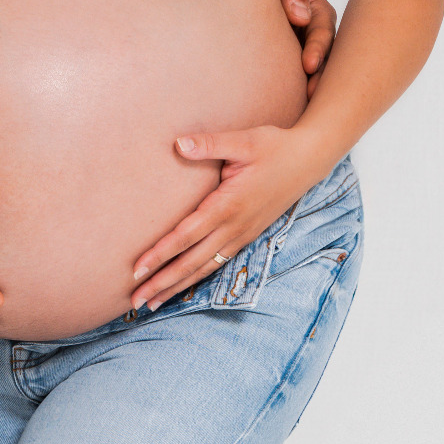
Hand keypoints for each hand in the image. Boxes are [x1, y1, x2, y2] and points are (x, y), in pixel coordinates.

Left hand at [130, 126, 317, 312]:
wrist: (309, 160)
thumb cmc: (274, 147)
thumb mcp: (243, 141)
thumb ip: (210, 144)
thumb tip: (178, 144)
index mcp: (228, 205)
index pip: (185, 236)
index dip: (159, 254)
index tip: (136, 271)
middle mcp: (234, 226)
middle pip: (191, 262)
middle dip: (161, 282)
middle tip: (134, 302)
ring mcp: (242, 234)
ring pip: (204, 268)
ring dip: (177, 286)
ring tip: (152, 303)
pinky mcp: (248, 234)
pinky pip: (218, 262)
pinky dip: (198, 277)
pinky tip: (183, 285)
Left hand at [280, 0, 336, 99]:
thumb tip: (300, 14)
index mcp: (318, 13)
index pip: (322, 33)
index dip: (317, 50)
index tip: (308, 65)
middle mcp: (315, 35)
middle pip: (324, 60)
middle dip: (319, 78)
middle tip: (310, 95)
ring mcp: (303, 49)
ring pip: (313, 72)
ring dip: (309, 88)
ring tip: (302, 105)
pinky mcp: (290, 63)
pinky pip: (296, 78)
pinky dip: (294, 91)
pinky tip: (287, 106)